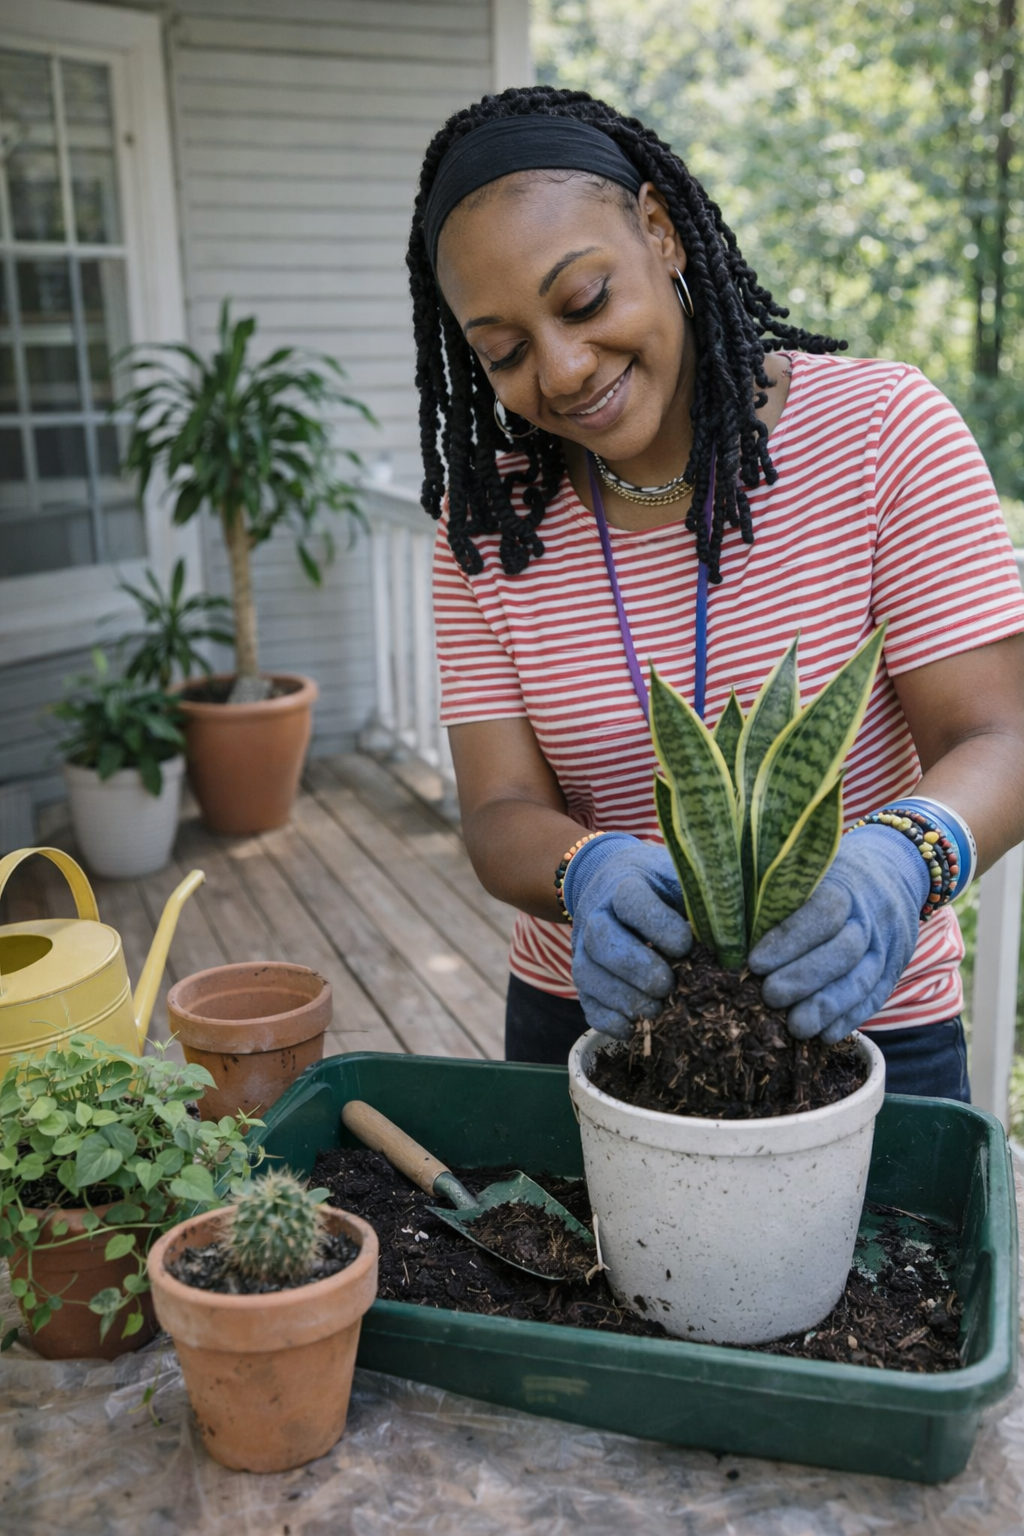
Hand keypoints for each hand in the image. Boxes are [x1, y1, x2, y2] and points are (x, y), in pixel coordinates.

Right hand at [564, 835, 691, 1039]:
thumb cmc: (663, 891)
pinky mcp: (584, 980)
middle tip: (667, 985)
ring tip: (656, 1010)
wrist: (613, 887)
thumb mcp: (682, 883)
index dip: (657, 923)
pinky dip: (608, 1020)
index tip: (685, 944)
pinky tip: (635, 1027)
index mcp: (624, 885)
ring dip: (623, 997)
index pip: (630, 899)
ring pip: (588, 975)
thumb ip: (703, 904)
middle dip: (636, 966)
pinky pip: (586, 1003)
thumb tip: (735, 940)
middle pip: (601, 939)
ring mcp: (584, 950)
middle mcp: (597, 916)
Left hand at [747, 825, 929, 1043]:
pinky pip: (875, 997)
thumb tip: (724, 927)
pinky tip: (824, 1035)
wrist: (891, 871)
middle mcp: (871, 915)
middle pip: (844, 950)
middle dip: (805, 977)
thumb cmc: (830, 874)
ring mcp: (887, 945)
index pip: (823, 910)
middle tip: (770, 996)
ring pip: (862, 979)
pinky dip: (850, 1018)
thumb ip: (776, 893)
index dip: (790, 938)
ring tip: (796, 1027)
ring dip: (828, 1007)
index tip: (756, 962)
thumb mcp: (808, 869)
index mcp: (845, 883)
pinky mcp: (894, 969)